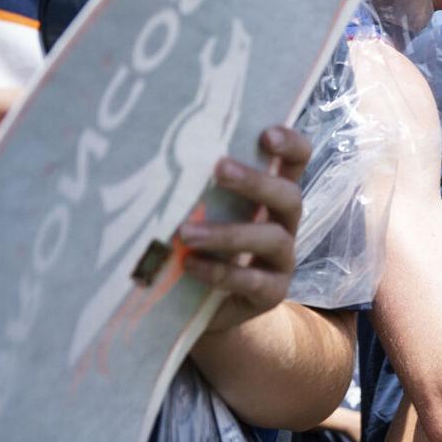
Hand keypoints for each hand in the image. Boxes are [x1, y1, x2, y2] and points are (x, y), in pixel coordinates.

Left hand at [181, 125, 310, 333]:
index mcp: (271, 195)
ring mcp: (282, 260)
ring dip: (229, 233)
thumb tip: (145, 147)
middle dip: (257, 182)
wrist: (201, 306)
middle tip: (219, 169)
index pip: (296, 160)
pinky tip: (190, 264)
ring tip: (187, 233)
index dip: (291, 144)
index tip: (266, 135)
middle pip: (290, 196)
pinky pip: (253, 281)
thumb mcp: (200, 209)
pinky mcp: (272, 293)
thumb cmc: (197, 243)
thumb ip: (193, 185)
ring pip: (273, 239)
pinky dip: (221, 271)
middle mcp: (284, 224)